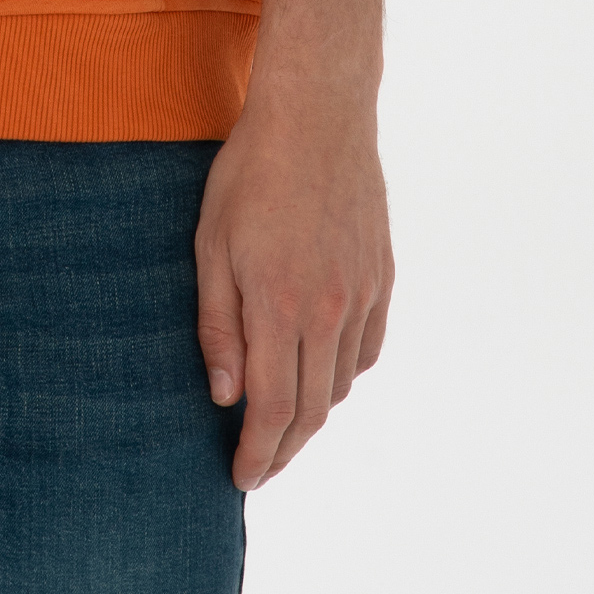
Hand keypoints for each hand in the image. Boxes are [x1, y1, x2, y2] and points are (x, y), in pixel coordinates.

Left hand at [196, 0, 400, 487]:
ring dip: (314, 412)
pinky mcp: (382, 275)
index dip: (259, 454)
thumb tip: (226, 396)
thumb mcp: (211, 246)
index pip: (274, 410)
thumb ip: (219, 326)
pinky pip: (367, 348)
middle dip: (284, 448)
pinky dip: (344, 373)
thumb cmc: (250, 173)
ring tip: (283, 423)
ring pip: (342, 382)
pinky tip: (323, 373)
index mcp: (282, 306)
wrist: (318, 113)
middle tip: (260, 467)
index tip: (242, 479)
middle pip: (313, 409)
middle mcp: (331, 311)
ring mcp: (363, 294)